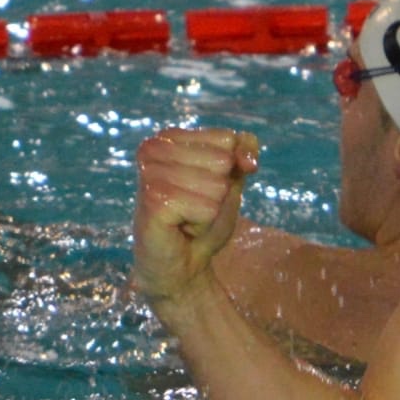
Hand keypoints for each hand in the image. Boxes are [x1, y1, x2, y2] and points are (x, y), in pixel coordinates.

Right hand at [132, 127, 259, 307]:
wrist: (182, 263)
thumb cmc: (202, 218)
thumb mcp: (230, 180)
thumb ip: (243, 155)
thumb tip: (248, 154)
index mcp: (168, 137)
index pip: (227, 139)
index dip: (230, 169)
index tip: (205, 188)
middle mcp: (153, 149)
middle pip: (224, 162)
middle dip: (219, 193)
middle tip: (194, 207)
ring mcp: (150, 174)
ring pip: (217, 187)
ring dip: (210, 210)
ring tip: (186, 218)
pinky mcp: (154, 201)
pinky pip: (208, 209)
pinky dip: (203, 224)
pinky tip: (181, 228)